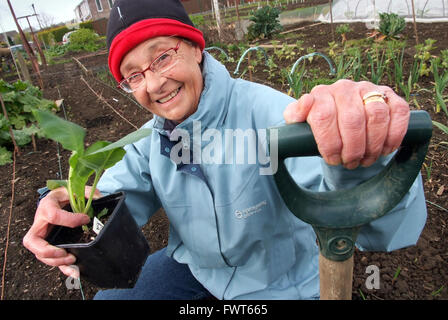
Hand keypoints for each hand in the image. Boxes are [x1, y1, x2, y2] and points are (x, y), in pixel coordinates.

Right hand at [23, 186, 101, 277]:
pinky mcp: (51, 245)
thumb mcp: (75, 189)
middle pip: (32, 241)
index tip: (86, 218)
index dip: (70, 219)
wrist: (60, 200)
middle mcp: (40, 223)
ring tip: (73, 259)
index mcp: (46, 206)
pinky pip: (52, 260)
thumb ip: (88, 193)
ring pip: (40, 255)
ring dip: (56, 261)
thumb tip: (100, 200)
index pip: (52, 215)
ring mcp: (44, 236)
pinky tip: (75, 272)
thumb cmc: (67, 195)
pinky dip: (63, 268)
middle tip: (64, 251)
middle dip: (47, 250)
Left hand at [283, 80, 409, 168]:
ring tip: (366, 160)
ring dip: (373, 145)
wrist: (341, 116)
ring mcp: (369, 90)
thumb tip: (303, 106)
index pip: (324, 116)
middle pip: (352, 120)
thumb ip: (294, 116)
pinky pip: (398, 112)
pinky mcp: (390, 96)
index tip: (332, 159)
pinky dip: (394, 135)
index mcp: (321, 94)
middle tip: (350, 163)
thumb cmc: (320, 125)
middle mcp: (345, 88)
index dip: (329, 143)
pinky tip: (385, 149)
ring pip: (376, 116)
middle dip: (352, 149)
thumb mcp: (300, 123)